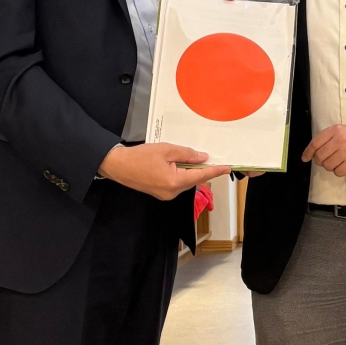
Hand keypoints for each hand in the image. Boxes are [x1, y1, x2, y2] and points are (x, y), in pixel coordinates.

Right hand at [100, 143, 229, 199]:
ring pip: (185, 182)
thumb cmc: (140, 156)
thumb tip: (202, 158)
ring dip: (190, 171)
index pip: (201, 176)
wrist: (117, 166)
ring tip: (190, 158)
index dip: (215, 171)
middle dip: (201, 169)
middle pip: (194, 180)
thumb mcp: (166, 150)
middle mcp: (172, 192)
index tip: (227, 168)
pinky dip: (181, 174)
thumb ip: (186, 154)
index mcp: (175, 182)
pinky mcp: (160, 193)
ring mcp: (166, 195)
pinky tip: (178, 164)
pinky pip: (176, 184)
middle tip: (209, 157)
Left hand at [302, 123, 345, 175]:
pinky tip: (343, 166)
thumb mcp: (342, 129)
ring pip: (327, 165)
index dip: (308, 152)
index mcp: (335, 130)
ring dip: (330, 166)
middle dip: (320, 161)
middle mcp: (339, 140)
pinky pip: (338, 172)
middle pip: (320, 156)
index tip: (305, 158)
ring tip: (336, 162)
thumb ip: (327, 138)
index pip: (315, 143)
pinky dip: (338, 171)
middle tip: (325, 160)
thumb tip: (311, 152)